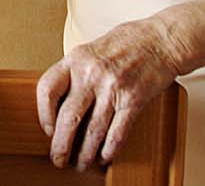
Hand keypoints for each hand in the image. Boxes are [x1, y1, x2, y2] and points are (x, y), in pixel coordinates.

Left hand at [36, 19, 180, 170]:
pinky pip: (117, 132)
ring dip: (85, 153)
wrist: (161, 39)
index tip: (47, 129)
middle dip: (61, 144)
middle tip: (58, 159)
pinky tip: (104, 157)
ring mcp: (112, 87)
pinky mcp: (134, 99)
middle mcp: (91, 73)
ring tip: (81, 164)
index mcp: (76, 58)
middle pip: (68, 117)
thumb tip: (60, 102)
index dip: (43, 114)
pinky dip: (109, 149)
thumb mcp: (91, 49)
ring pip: (93, 130)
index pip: (47, 88)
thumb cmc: (127, 43)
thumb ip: (76, 72)